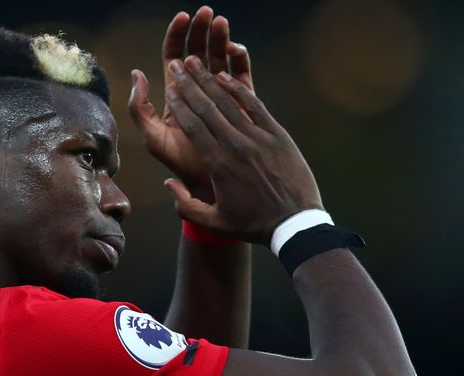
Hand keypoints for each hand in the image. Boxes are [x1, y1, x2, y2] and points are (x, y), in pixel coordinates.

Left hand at [128, 6, 253, 201]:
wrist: (208, 182)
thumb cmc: (178, 162)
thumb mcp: (152, 137)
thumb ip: (140, 107)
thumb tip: (137, 73)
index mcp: (177, 92)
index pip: (175, 56)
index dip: (178, 36)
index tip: (183, 18)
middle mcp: (198, 89)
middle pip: (199, 52)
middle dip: (202, 30)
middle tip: (206, 13)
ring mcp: (220, 93)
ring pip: (220, 58)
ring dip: (220, 38)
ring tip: (221, 22)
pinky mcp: (241, 102)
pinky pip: (242, 75)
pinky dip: (239, 59)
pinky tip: (234, 48)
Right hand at [163, 56, 322, 244]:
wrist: (295, 223)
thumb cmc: (253, 225)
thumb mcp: (215, 222)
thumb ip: (186, 205)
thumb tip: (168, 183)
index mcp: (218, 165)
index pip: (193, 127)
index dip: (179, 105)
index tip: (169, 89)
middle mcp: (236, 146)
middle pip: (207, 108)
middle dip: (189, 84)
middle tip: (177, 65)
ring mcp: (259, 138)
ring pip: (229, 103)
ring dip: (210, 80)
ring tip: (196, 63)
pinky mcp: (277, 135)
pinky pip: (255, 106)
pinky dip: (239, 90)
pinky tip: (226, 76)